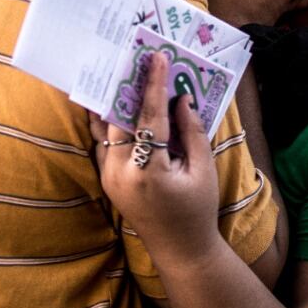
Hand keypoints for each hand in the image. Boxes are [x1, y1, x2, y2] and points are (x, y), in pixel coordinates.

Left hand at [91, 53, 221, 261]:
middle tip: (134, 59)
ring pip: (105, 130)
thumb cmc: (197, 210)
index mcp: (147, 171)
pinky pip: (104, 143)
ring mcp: (108, 177)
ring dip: (113, 102)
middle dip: (128, 88)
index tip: (156, 58)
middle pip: (118, 119)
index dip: (153, 85)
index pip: (149, 117)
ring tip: (120, 73)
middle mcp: (120, 173)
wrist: (180, 249)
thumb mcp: (203, 169)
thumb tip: (181, 98)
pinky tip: (116, 103)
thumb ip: (191, 131)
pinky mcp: (106, 180)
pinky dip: (110, 122)